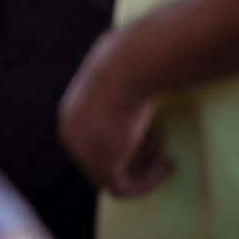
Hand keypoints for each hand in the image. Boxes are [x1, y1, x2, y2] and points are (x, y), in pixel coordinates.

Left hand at [59, 30, 174, 197]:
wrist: (128, 66)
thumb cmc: (128, 58)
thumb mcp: (117, 66)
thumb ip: (122, 74)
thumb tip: (138, 49)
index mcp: (70, 114)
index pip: (91, 142)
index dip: (122, 142)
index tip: (149, 133)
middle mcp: (70, 136)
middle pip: (100, 162)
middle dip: (132, 155)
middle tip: (157, 140)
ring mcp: (83, 154)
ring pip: (115, 175)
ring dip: (142, 164)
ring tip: (160, 142)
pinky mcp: (103, 167)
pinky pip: (125, 189)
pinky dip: (149, 181)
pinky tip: (169, 163)